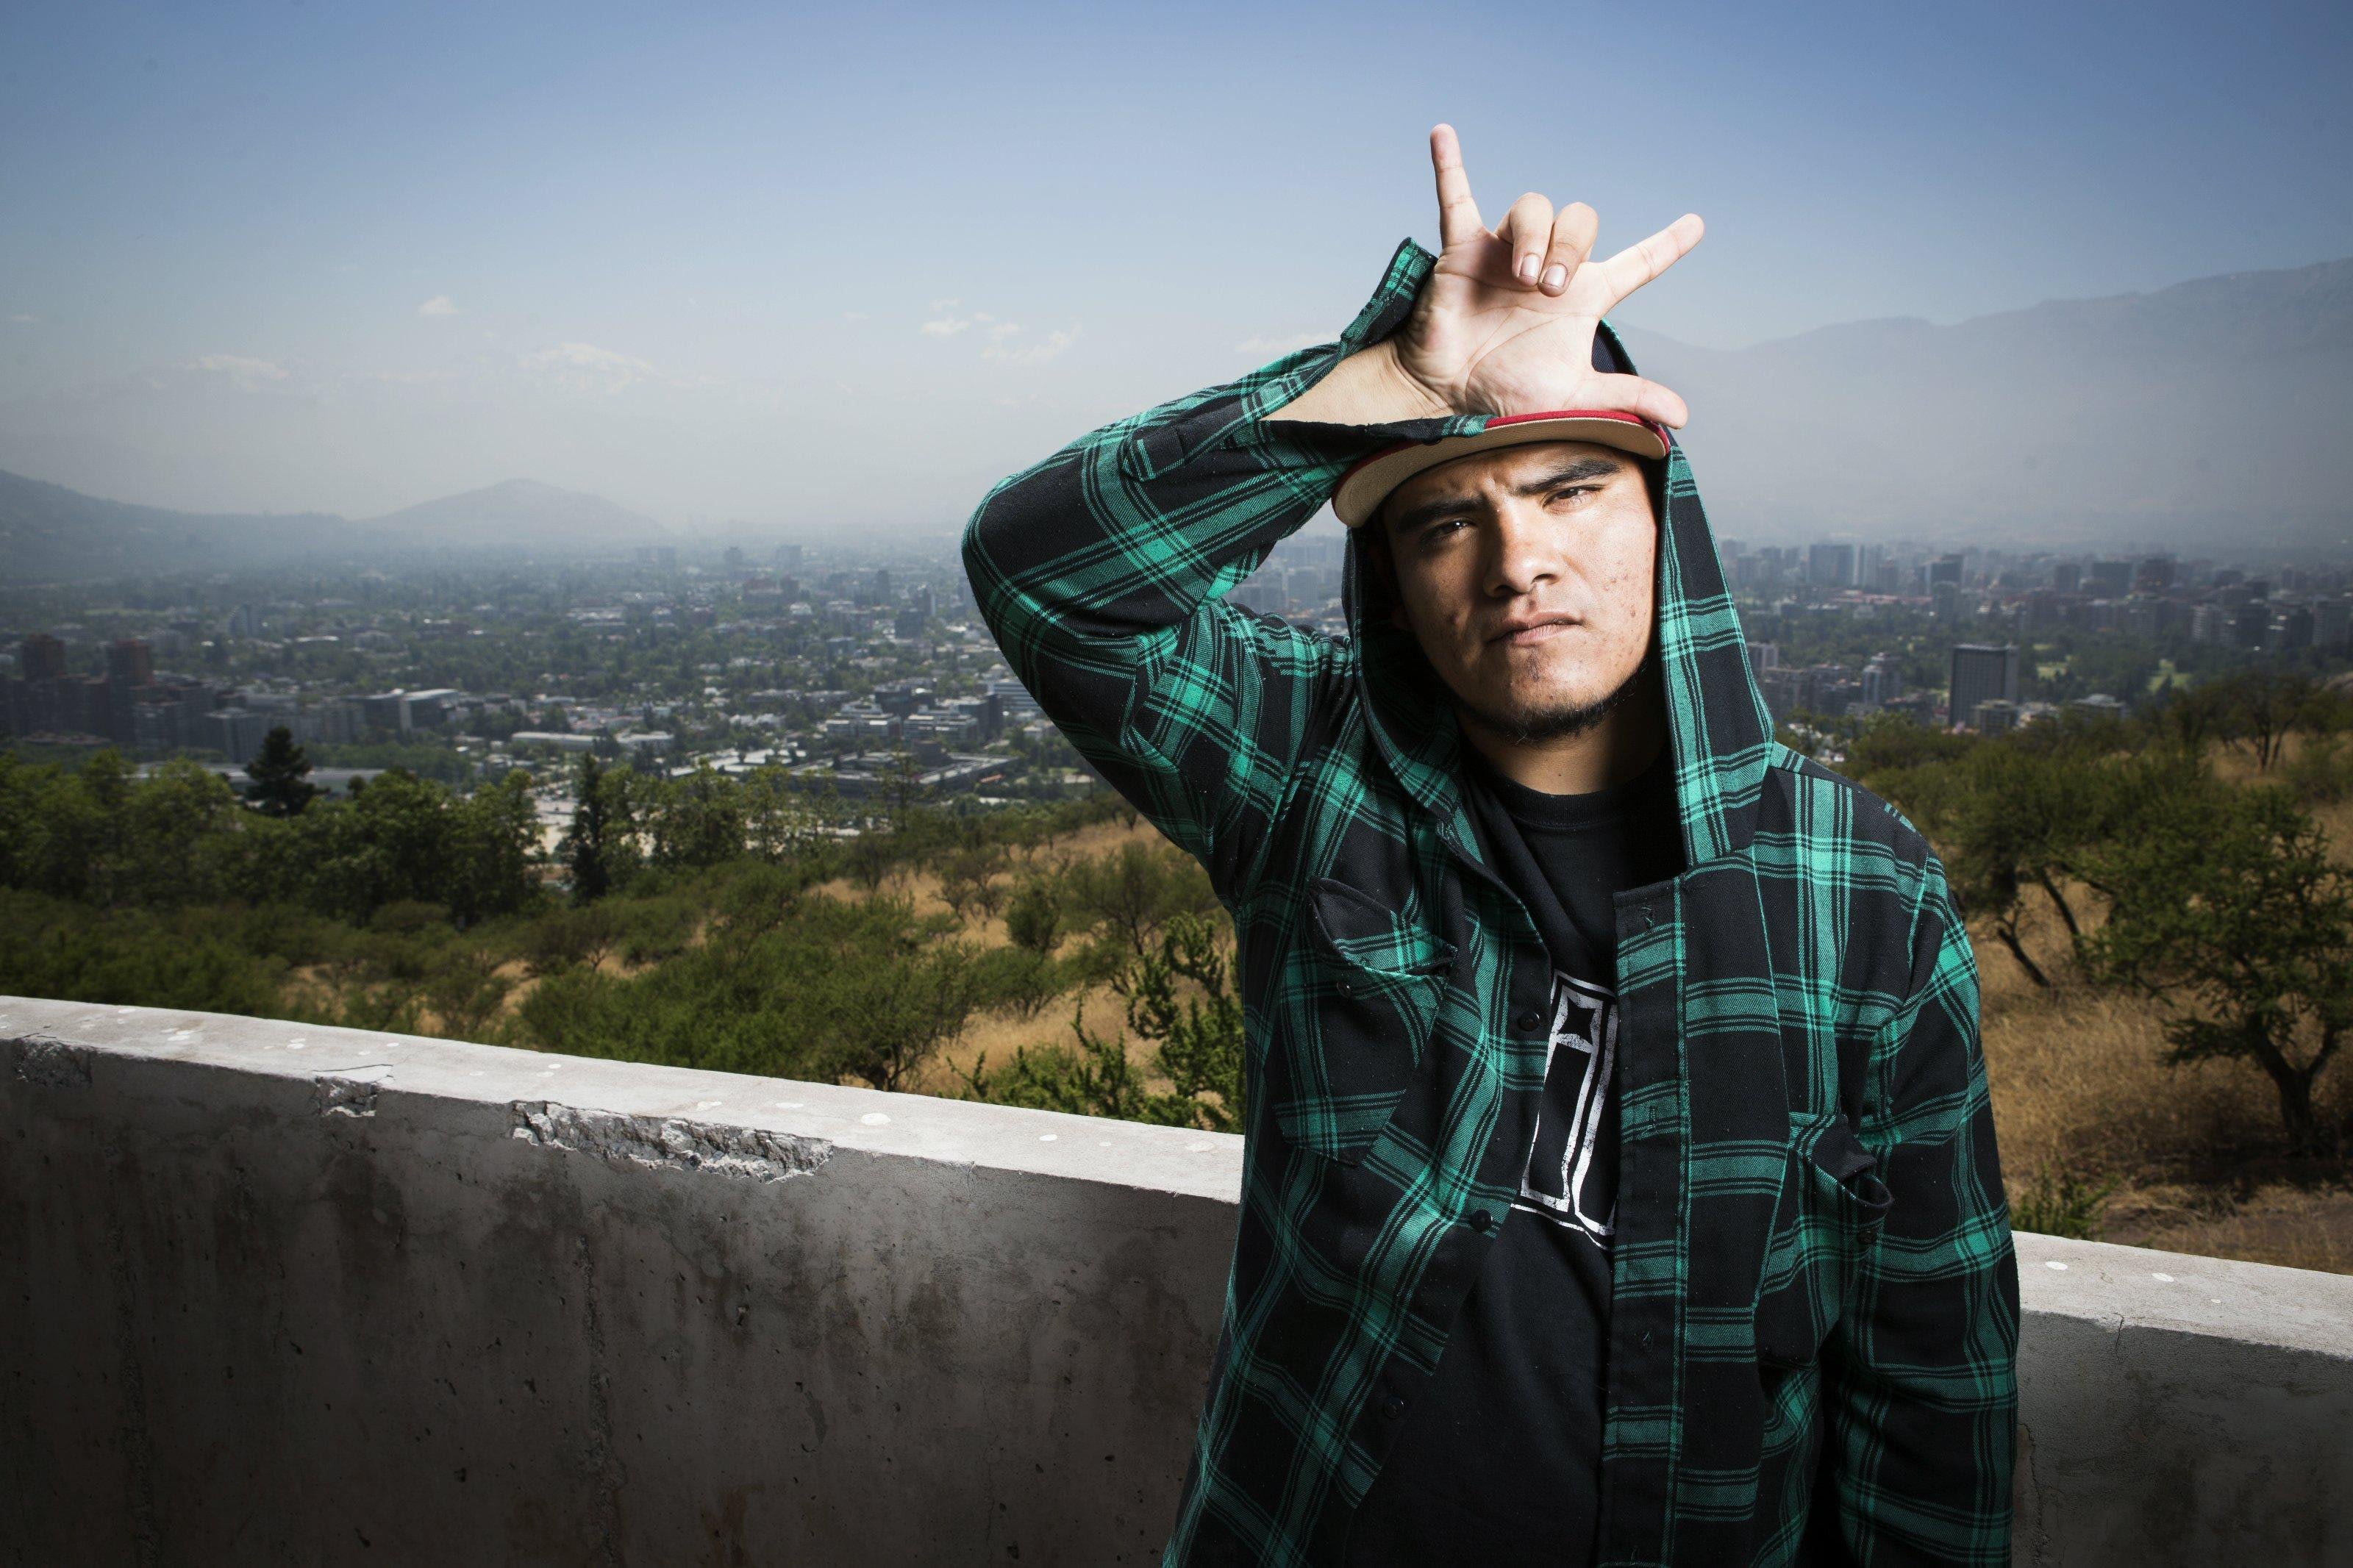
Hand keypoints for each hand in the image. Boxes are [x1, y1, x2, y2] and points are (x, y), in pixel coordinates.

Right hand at [1392, 124, 1702, 426]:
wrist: (1451, 394)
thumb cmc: (1508, 392)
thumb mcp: (1576, 396)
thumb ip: (1628, 396)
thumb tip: (1682, 416)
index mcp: (1584, 295)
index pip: (1637, 262)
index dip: (1667, 244)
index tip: (1696, 225)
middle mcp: (1548, 263)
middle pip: (1580, 220)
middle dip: (1571, 249)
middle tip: (1550, 291)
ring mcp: (1504, 251)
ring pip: (1532, 207)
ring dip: (1534, 238)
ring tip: (1522, 279)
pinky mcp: (1462, 250)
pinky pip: (1456, 198)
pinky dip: (1450, 166)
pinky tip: (1442, 133)